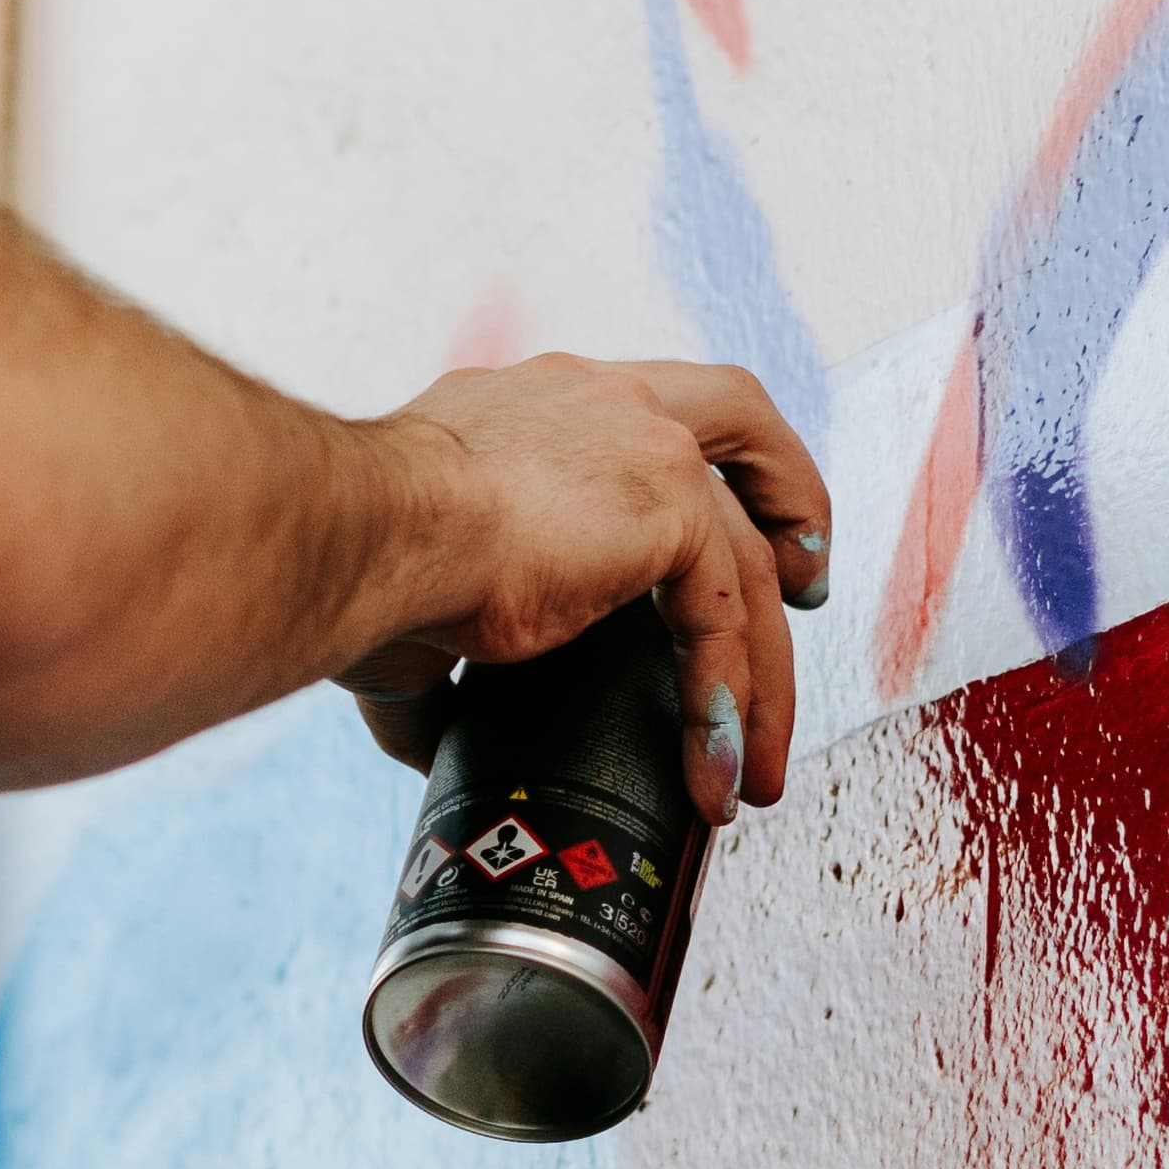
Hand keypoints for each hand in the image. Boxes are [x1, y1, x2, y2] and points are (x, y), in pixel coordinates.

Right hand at [340, 356, 831, 823]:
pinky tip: (717, 770)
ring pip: (744, 553)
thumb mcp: (411, 606)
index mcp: (534, 407)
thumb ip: (439, 666)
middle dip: (786, 499)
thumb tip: (432, 744)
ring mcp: (643, 441)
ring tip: (763, 758)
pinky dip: (727, 698)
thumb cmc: (362, 559)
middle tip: (806, 589)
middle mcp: (597, 397)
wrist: (366, 535)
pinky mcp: (669, 504)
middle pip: (735, 422)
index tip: (712, 526)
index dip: (691, 463)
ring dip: (763, 663)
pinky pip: (724, 616)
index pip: (640, 414)